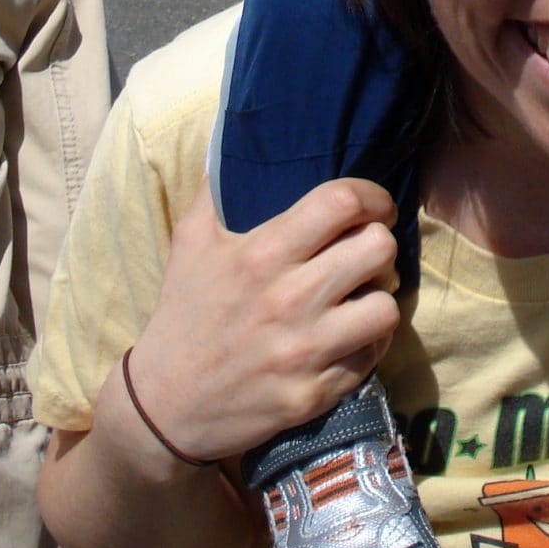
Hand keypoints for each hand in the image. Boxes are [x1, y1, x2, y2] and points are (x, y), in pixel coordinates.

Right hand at [120, 179, 399, 463]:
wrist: (163, 406)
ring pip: (385, 307)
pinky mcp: (312, 395)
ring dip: (379, 297)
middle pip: (377, 249)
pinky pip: (370, 357)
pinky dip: (367, 344)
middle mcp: (287, 299)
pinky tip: (349, 336)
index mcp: (261, 254)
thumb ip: (217, 189)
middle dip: (378, 244)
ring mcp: (303, 351)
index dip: (371, 196)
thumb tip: (234, 141)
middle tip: (364, 252)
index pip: (341, 202)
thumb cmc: (183, 313)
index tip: (373, 206)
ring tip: (361, 295)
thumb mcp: (190, 242)